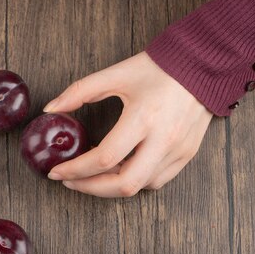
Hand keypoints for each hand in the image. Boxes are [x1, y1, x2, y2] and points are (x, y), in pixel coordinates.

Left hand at [44, 52, 212, 197]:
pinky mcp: (187, 155)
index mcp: (143, 118)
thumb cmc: (158, 68)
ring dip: (110, 187)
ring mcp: (178, 151)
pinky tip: (117, 170)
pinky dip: (132, 181)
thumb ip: (79, 92)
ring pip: (140, 187)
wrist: (204, 64)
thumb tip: (51, 109)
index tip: (57, 171)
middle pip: (124, 184)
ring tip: (90, 174)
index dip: (76, 170)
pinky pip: (156, 181)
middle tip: (69, 182)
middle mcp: (163, 139)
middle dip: (90, 189)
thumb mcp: (114, 74)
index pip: (104, 158)